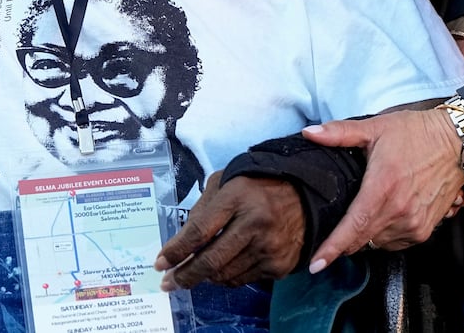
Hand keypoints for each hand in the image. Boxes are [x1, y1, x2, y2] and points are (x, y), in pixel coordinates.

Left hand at [156, 171, 304, 289]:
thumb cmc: (256, 185)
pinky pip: (242, 280)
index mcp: (238, 198)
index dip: (177, 250)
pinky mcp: (280, 265)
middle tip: (168, 282)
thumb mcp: (225, 182)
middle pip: (211, 261)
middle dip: (185, 275)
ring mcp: (270, 248)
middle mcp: (256, 225)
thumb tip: (180, 243)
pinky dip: (227, 276)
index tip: (161, 262)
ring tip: (196, 271)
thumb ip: (201, 209)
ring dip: (205, 277)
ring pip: (225, 275)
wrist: (302, 194)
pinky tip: (224, 265)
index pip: (200, 231)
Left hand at [301, 108, 463, 271]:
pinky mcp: (426, 228)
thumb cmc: (418, 133)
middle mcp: (400, 211)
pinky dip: (386, 235)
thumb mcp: (376, 128)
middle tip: (335, 228)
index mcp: (383, 188)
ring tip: (366, 212)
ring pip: (378, 243)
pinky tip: (384, 215)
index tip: (315, 264)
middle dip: (345, 240)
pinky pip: (397, 243)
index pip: (353, 228)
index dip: (332, 248)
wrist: (458, 142)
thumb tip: (310, 133)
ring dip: (367, 235)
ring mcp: (415, 222)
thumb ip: (340, 133)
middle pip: (362, 240)